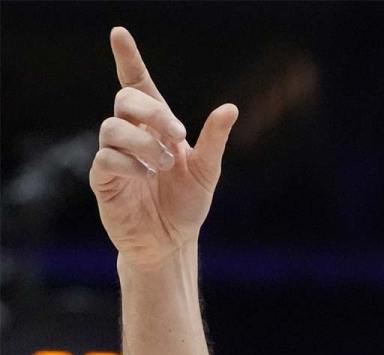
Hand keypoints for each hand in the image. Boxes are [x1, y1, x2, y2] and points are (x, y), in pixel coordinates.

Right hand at [90, 27, 237, 269]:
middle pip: (125, 100)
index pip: (138, 86)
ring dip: (143, 143)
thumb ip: (215, 140)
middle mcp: (133, 136)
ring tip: (163, 166)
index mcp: (157, 128)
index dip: (128, 60)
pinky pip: (105, 158)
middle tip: (176, 135)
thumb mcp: (208, 170)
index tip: (120, 34)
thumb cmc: (186, 203)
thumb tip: (230, 108)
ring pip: (112, 128)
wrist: (172, 241)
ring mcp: (115, 156)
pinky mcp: (103, 180)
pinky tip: (146, 177)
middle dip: (152, 112)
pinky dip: (129, 164)